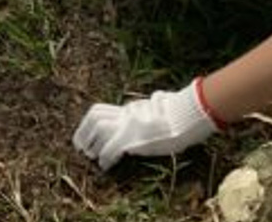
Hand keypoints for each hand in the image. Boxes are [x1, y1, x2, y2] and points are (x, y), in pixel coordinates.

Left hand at [72, 81, 220, 169]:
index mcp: (130, 110)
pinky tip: (106, 166)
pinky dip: (105, 158)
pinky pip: (111, 148)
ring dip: (93, 146)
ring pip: (100, 129)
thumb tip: (155, 105)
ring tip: (94, 158)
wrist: (190, 116)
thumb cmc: (181, 116)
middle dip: (83, 133)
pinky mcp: (135, 138)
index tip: (84, 137)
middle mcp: (127, 114)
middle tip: (81, 149)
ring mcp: (131, 125)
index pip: (99, 110)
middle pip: (95, 117)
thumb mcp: (160, 110)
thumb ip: (148, 111)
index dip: (87, 124)